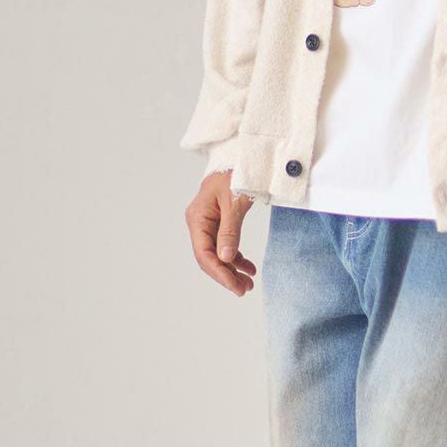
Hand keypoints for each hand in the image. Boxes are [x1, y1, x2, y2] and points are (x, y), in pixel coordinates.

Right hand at [186, 170, 258, 296]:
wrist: (241, 157)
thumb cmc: (236, 174)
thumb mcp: (234, 203)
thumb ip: (230, 231)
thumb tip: (226, 259)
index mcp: (197, 218)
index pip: (204, 254)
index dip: (219, 273)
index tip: (235, 286)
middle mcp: (199, 223)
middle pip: (209, 257)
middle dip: (226, 275)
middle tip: (245, 290)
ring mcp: (209, 224)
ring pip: (217, 254)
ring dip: (232, 270)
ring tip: (248, 284)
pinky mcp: (220, 223)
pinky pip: (225, 246)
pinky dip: (237, 259)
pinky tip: (249, 268)